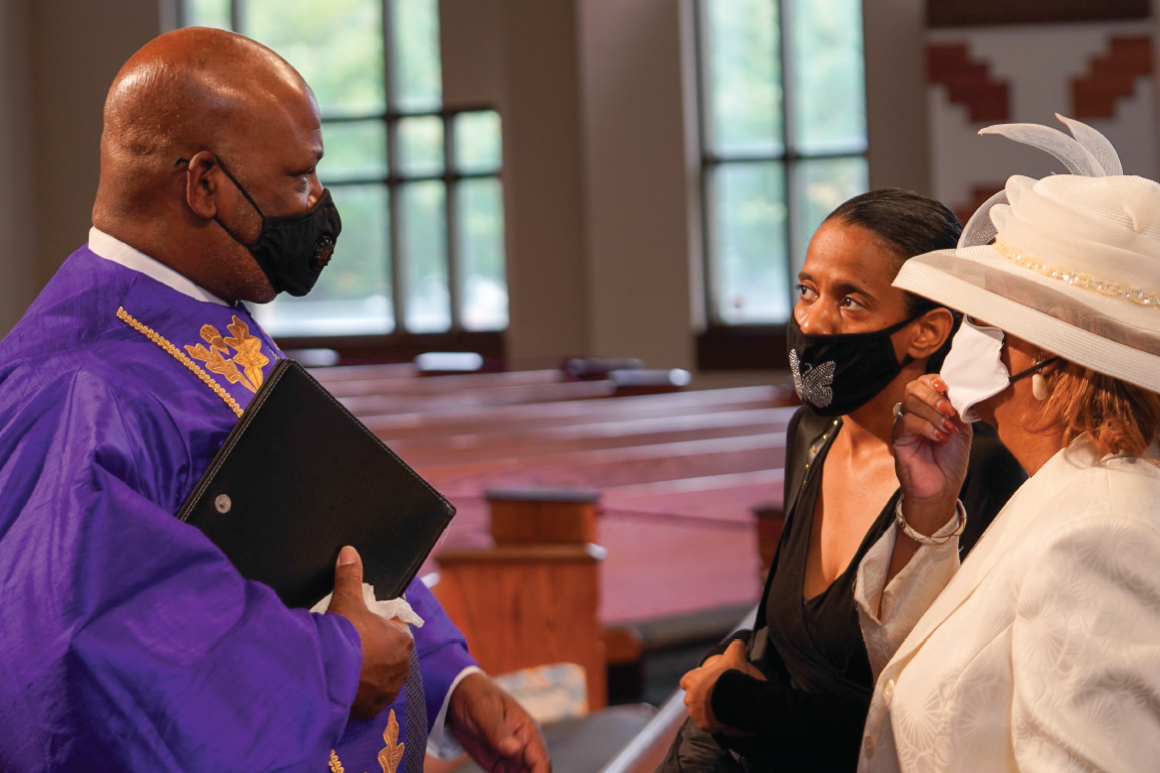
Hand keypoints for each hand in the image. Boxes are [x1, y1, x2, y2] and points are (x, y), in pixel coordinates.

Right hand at [328, 546, 413, 719]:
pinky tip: (343, 683)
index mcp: (403, 641)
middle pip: (388, 653)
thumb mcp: (347, 601)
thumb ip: (350, 576)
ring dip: (367, 672)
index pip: (396, 627)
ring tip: (346, 665)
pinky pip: (368, 697)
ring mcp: (387, 691)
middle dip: (374, 649)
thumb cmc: (343, 637)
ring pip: (380, 676)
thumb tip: (349, 552)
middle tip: (352, 644)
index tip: (363, 623)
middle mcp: (402, 669)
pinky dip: (358, 691)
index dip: (379, 623)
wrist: (325, 676)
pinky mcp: (372, 709)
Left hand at [448, 672, 549, 772]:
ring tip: (497, 770)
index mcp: (528, 732)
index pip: (542, 761)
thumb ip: (499, 731)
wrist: (459, 697)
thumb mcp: (486, 711)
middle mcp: (523, 748)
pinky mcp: (498, 765)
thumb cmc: (477, 697)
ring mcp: (511, 758)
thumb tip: (514, 749)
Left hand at [679, 641, 763, 733]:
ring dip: (708, 712)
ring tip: (723, 709)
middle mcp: (689, 697)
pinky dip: (715, 724)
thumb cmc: (732, 676)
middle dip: (701, 698)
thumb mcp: (735, 656)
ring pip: (699, 713)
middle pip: (692, 698)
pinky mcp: (704, 726)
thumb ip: (735, 648)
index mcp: (692, 679)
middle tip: (717, 697)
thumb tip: (739, 641)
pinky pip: (708, 726)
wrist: (737, 698)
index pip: (687, 681)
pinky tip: (725, 720)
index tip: (706, 682)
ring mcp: (695, 713)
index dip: (695, 681)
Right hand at [893, 375, 972, 535]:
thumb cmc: (951, 461)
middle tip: (949, 409)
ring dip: (933, 414)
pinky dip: (927, 427)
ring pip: (911, 403)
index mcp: (931, 408)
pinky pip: (908, 422)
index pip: (926, 383)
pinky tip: (940, 438)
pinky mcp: (899, 438)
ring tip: (948, 429)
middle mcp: (915, 413)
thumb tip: (959, 392)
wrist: (942, 488)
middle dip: (933, 395)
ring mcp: (905, 425)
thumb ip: (960, 410)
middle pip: (913, 387)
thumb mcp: (963, 430)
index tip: (949, 389)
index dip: (936, 381)